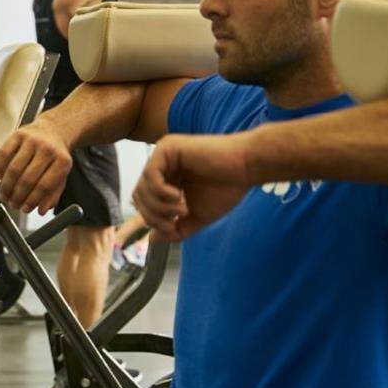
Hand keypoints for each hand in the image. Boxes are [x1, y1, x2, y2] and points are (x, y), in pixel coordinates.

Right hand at [0, 116, 71, 213]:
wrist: (54, 130)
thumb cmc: (56, 156)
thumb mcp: (61, 175)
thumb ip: (53, 194)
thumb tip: (40, 210)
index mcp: (62, 161)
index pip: (45, 186)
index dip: (32, 200)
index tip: (24, 209)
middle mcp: (48, 149)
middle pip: (28, 178)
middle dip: (17, 196)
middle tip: (12, 204)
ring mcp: (32, 140)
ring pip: (14, 168)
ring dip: (6, 186)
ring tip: (4, 195)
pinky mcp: (18, 134)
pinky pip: (3, 154)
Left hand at [133, 133, 252, 241]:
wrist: (248, 167)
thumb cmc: (227, 188)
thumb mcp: (196, 216)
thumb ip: (175, 229)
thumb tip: (151, 240)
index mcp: (166, 177)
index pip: (143, 201)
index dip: (152, 219)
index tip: (172, 228)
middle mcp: (160, 164)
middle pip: (139, 195)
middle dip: (153, 215)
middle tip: (175, 222)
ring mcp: (162, 154)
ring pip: (142, 187)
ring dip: (160, 206)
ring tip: (183, 209)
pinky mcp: (167, 147)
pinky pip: (151, 175)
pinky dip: (162, 193)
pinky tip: (180, 197)